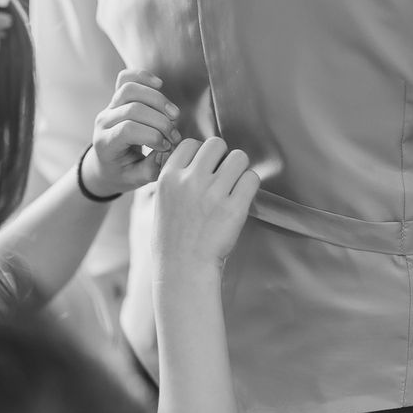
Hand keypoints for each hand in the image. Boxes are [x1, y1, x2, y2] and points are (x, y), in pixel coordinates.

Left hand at [81, 69, 181, 195]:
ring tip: (174, 115)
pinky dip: (143, 76)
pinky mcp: (116, 98)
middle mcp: (104, 122)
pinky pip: (125, 78)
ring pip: (129, 89)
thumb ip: (152, 169)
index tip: (167, 147)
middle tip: (175, 136)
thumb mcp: (135, 179)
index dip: (152, 136)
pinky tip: (159, 85)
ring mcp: (109, 107)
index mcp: (105, 144)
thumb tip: (169, 151)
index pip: (128, 130)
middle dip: (160, 121)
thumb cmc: (122, 173)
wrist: (106, 165)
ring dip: (157, 99)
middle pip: (133, 109)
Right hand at [153, 137, 259, 281]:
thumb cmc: (171, 240)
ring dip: (239, 170)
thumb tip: (194, 162)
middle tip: (223, 176)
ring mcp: (213, 193)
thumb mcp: (160, 202)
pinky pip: (252, 178)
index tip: (204, 169)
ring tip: (234, 187)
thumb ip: (175, 179)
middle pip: (217, 144)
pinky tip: (241, 198)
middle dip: (222, 157)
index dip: (200, 154)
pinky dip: (250, 185)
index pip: (191, 143)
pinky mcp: (234, 208)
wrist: (183, 269)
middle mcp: (190, 180)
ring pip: (239, 157)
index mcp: (169, 177)